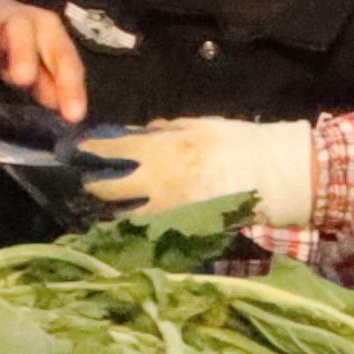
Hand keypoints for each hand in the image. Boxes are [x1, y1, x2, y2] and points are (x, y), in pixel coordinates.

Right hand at [0, 0, 90, 120]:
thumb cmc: (12, 40)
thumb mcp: (34, 58)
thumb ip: (49, 81)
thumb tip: (67, 110)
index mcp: (46, 29)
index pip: (62, 56)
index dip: (70, 86)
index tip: (73, 116)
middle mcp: (19, 20)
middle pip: (25, 34)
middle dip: (24, 54)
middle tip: (24, 79)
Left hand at [87, 116, 315, 231]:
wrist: (274, 176)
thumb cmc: (239, 143)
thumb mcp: (200, 125)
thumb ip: (165, 130)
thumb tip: (139, 133)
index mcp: (159, 152)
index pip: (110, 151)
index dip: (90, 150)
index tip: (79, 149)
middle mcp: (155, 183)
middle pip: (106, 189)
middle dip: (95, 183)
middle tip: (93, 178)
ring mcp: (166, 209)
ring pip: (123, 213)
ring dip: (116, 206)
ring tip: (116, 200)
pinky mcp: (179, 227)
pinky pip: (149, 225)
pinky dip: (140, 220)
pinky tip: (140, 216)